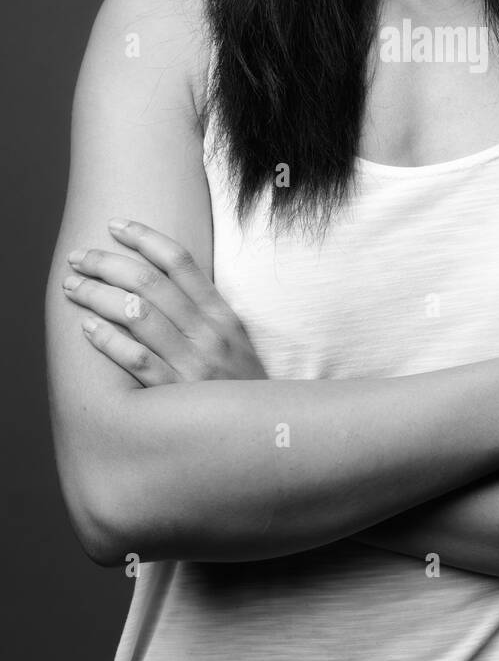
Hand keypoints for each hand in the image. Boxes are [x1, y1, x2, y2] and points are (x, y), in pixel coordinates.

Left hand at [62, 219, 266, 385]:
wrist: (263, 435)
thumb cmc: (238, 386)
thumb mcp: (234, 342)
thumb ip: (203, 311)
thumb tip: (158, 279)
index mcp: (222, 315)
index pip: (180, 261)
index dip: (144, 237)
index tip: (115, 224)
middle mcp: (208, 334)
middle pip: (150, 283)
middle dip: (107, 263)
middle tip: (79, 256)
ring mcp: (192, 365)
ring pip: (137, 315)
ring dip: (97, 295)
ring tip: (72, 286)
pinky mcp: (175, 396)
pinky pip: (136, 361)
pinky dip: (108, 341)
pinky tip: (86, 328)